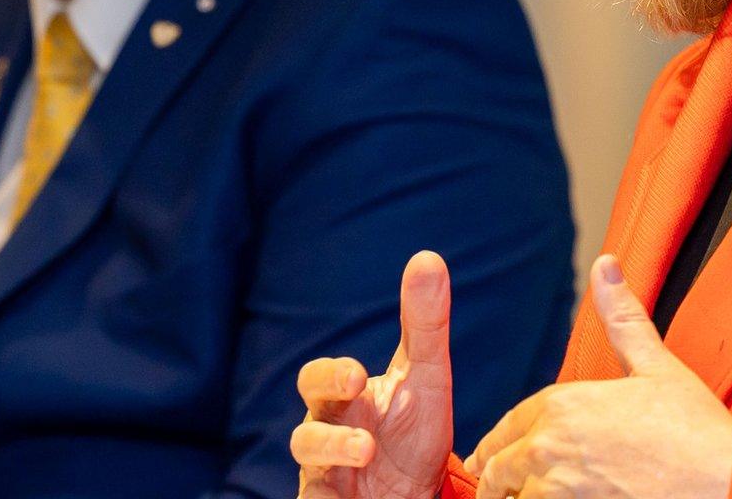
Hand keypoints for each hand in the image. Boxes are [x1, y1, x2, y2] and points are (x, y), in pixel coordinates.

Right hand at [293, 251, 457, 498]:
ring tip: (366, 453)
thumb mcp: (426, 379)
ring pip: (310, 469)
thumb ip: (424, 324)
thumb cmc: (412, 433)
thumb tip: (427, 257)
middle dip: (326, 429)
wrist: (416, 495)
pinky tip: (346, 498)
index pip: (320, 381)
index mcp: (343, 402)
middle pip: (305, 432)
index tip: (357, 375)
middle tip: (356, 420)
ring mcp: (327, 479)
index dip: (332, 376)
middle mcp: (327, 438)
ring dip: (334, 458)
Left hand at [466, 255, 731, 498]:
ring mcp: (558, 488)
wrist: (727, 481)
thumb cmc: (697, 430)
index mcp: (563, 403)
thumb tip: (605, 265)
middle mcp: (550, 444)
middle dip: (497, 478)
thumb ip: (622, 319)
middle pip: (498, 468)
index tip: (490, 457)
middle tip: (497, 490)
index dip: (499, 443)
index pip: (509, 426)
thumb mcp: (658, 366)